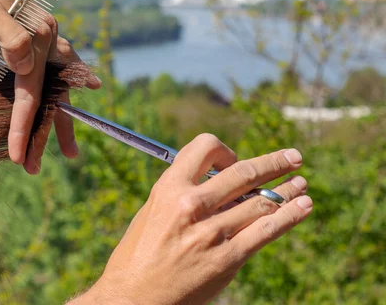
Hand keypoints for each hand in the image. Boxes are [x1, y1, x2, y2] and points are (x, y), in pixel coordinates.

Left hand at [0, 0, 100, 173]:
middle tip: (35, 166)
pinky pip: (46, 74)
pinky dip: (57, 91)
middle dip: (46, 133)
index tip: (18, 155)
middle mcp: (45, 37)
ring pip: (53, 87)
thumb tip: (27, 65)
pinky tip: (71, 97)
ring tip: (67, 148)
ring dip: (57, 119)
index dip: (26, 124)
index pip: (33, 89)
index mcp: (38, 32)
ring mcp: (36, 40)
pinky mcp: (24, 42)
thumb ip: (10, 36)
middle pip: (51, 94)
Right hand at [70, 134, 311, 304]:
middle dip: (274, 162)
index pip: (204, 147)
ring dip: (288, 190)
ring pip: (261, 201)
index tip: (233, 160)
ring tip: (302, 183)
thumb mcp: (152, 212)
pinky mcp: (228, 258)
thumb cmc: (139, 254)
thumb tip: (214, 179)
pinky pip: (266, 230)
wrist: (134, 297)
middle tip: (293, 157)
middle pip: (243, 172)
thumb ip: (181, 192)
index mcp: (168, 188)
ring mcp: (212, 232)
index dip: (224, 150)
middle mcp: (191, 205)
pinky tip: (303, 206)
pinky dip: (290, 215)